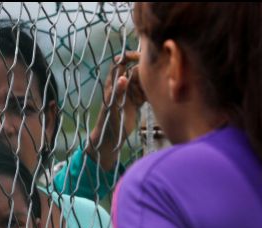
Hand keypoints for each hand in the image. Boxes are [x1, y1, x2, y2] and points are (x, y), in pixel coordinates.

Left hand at [87, 51, 145, 169]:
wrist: (110, 137)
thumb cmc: (108, 121)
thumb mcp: (112, 106)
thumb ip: (118, 92)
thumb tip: (124, 77)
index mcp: (114, 83)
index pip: (120, 62)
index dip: (128, 56)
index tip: (139, 57)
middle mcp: (122, 85)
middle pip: (135, 70)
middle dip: (144, 73)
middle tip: (149, 82)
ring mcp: (130, 93)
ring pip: (142, 81)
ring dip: (148, 84)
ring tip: (148, 95)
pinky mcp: (136, 101)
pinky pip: (146, 92)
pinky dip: (151, 93)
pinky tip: (153, 99)